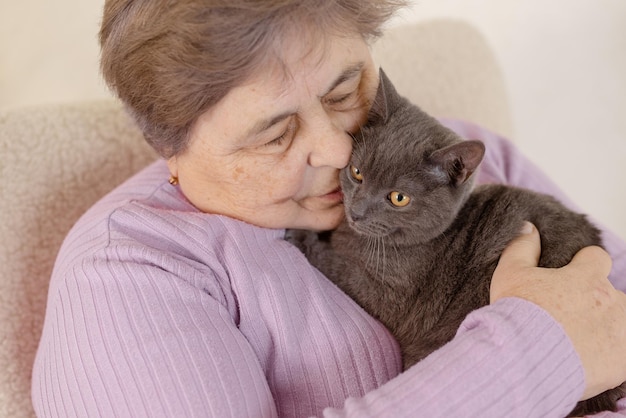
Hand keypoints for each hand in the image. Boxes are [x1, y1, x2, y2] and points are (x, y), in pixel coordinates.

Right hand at [491, 222, 625, 399]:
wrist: (524, 359)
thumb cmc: (518, 315)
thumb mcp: (510, 274)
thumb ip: (521, 247)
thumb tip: (529, 228)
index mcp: (586, 277)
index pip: (597, 258)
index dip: (584, 264)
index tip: (570, 274)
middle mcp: (609, 300)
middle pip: (610, 292)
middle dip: (593, 299)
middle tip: (566, 313)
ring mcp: (619, 331)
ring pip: (618, 321)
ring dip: (604, 324)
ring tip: (577, 338)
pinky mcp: (621, 361)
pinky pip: (620, 352)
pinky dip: (607, 352)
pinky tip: (584, 356)